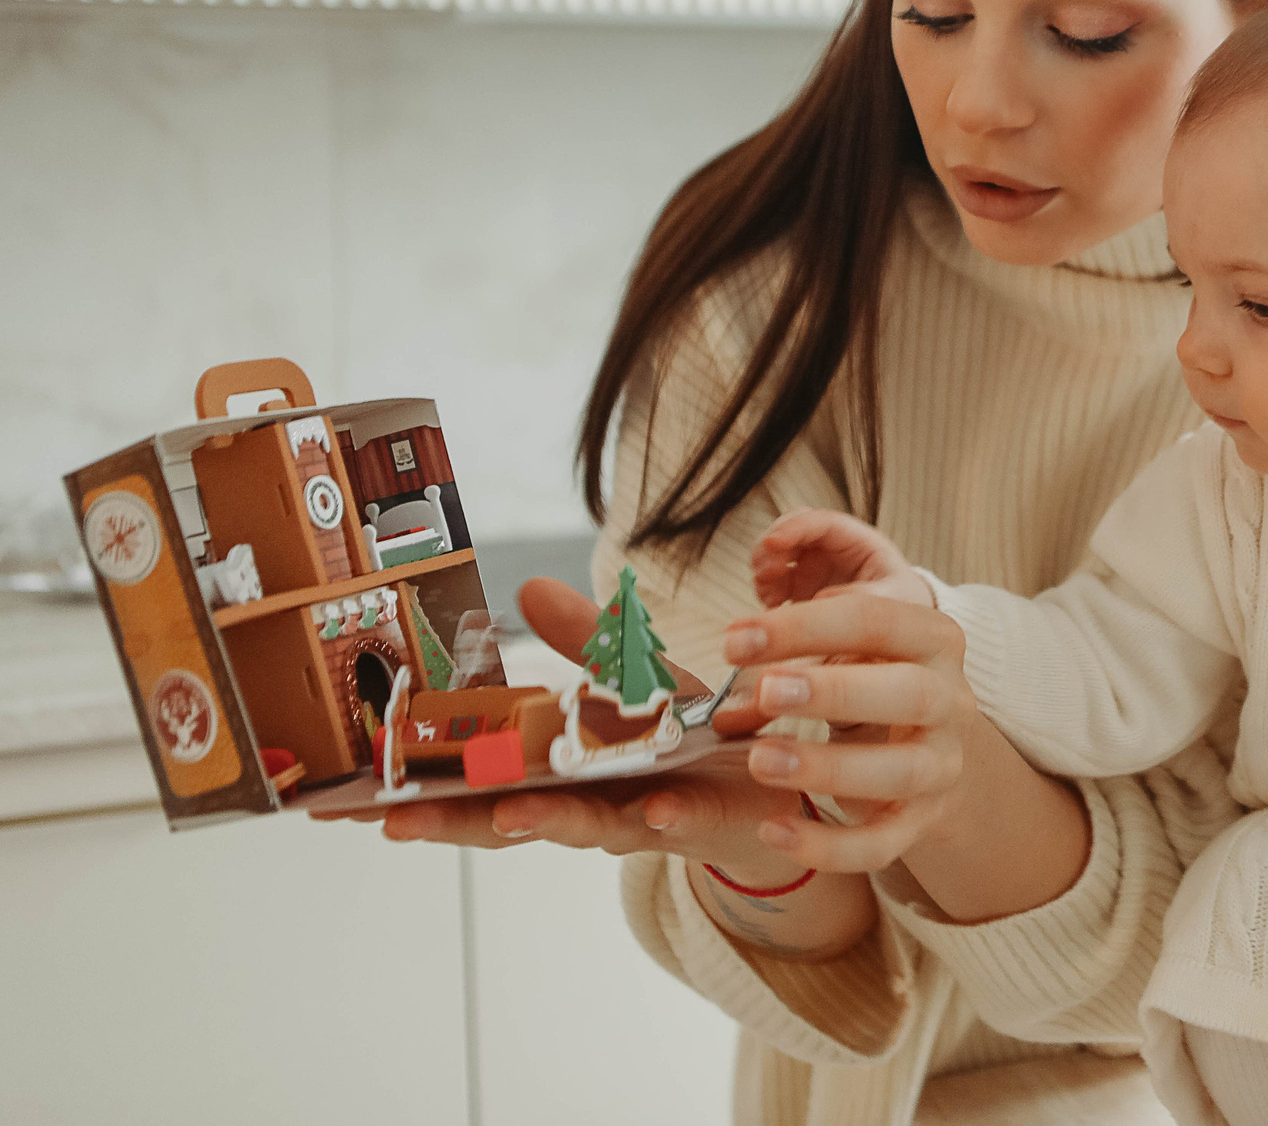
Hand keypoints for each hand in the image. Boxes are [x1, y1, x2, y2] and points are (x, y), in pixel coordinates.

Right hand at [319, 577, 810, 889]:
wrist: (776, 779)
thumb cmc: (692, 738)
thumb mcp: (635, 678)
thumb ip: (585, 642)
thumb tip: (526, 587)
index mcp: (562, 770)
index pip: (475, 785)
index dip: (415, 795)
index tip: (344, 803)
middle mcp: (590, 803)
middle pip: (509, 818)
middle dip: (452, 821)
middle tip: (389, 822)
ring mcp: (642, 816)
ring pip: (588, 825)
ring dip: (548, 822)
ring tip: (509, 815)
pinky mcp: (703, 818)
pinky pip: (684, 821)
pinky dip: (666, 817)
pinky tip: (654, 811)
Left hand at [715, 585, 975, 875]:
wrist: (935, 752)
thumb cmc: (874, 686)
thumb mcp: (848, 656)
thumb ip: (792, 662)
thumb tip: (725, 698)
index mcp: (932, 641)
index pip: (876, 622)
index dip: (804, 627)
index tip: (733, 640)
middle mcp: (949, 701)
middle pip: (909, 691)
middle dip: (836, 691)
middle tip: (766, 692)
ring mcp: (941, 765)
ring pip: (900, 771)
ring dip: (829, 766)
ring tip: (760, 760)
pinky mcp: (923, 821)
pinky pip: (882, 844)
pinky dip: (828, 845)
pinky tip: (773, 832)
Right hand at [751, 509, 933, 610]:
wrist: (903, 627)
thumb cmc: (903, 604)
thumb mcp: (894, 600)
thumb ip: (864, 597)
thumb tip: (823, 599)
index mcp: (858, 541)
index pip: (821, 522)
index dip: (794, 527)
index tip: (773, 541)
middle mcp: (830, 548)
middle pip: (790, 530)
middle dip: (771, 546)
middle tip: (766, 574)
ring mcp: (812, 566)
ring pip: (775, 553)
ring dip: (764, 567)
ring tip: (769, 595)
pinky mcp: (798, 587)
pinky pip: (772, 580)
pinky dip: (765, 589)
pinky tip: (772, 607)